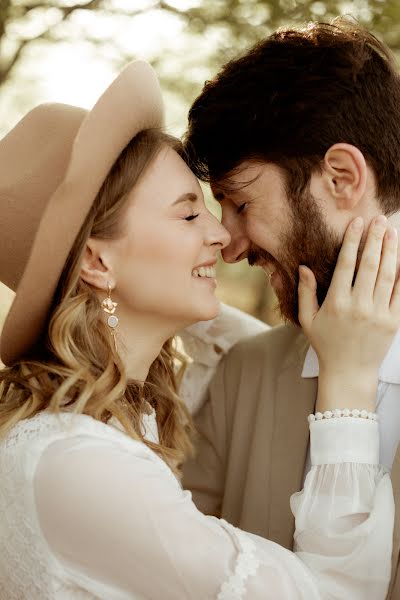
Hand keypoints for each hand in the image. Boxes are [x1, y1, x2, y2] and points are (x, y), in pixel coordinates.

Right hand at [298, 215, 399, 411]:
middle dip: (375, 239)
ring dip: (391, 251)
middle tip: (378, 219)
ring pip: (388, 275)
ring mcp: (378, 314)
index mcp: (336, 303)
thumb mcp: (308, 320)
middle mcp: (359, 306)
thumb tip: (304, 267)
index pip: (347, 264)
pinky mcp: (393, 321)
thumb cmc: (326, 344)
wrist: (349, 372)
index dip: (352, 240)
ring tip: (391, 232)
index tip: (356, 222)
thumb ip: (305, 292)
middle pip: (370, 264)